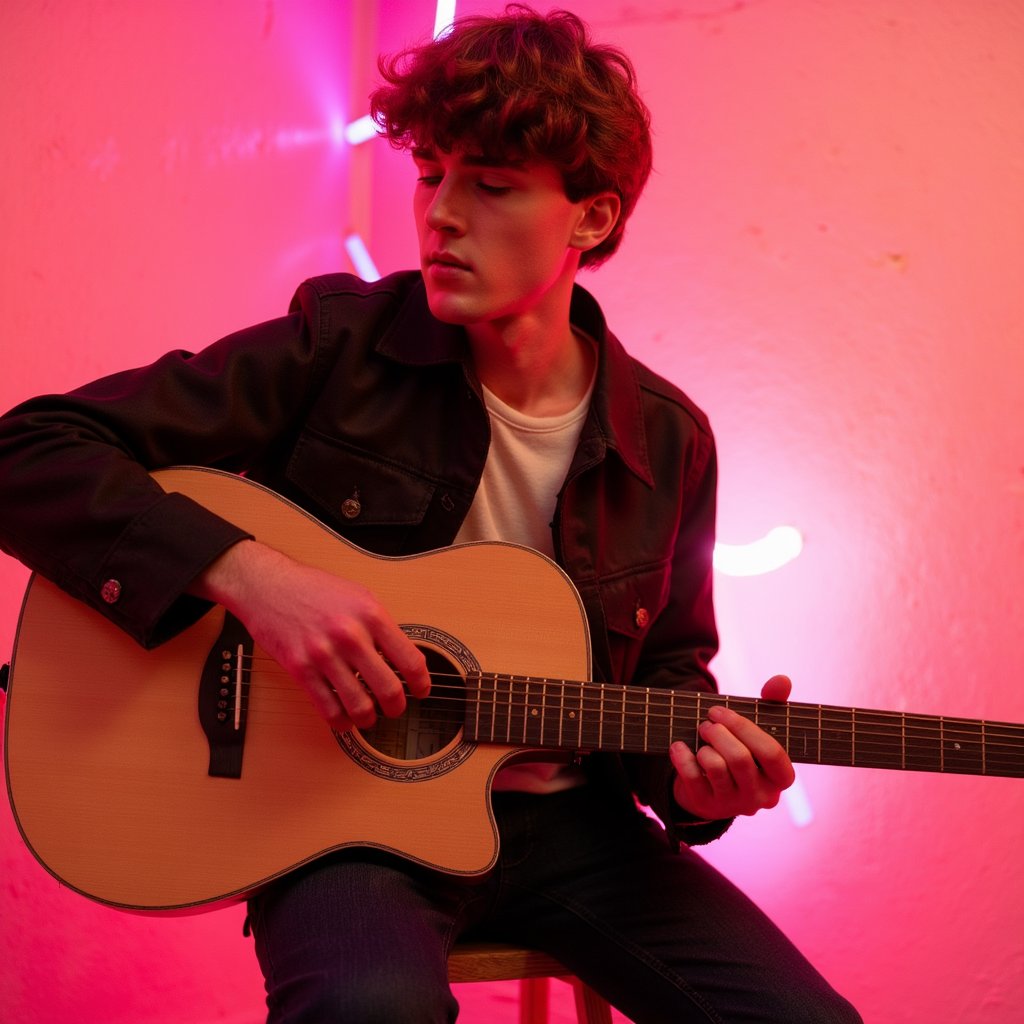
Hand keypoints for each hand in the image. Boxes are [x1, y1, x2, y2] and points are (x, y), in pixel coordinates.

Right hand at [193, 540, 430, 731]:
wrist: (268, 585)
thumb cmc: (315, 589)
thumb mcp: (359, 596)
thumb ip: (382, 627)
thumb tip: (404, 659)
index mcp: (371, 614)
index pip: (409, 659)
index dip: (421, 683)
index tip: (421, 690)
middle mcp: (350, 634)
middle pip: (388, 688)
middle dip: (396, 707)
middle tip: (396, 710)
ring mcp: (324, 653)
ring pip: (359, 705)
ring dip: (369, 719)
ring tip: (370, 717)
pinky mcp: (300, 668)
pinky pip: (328, 708)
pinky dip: (341, 722)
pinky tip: (344, 719)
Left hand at [669, 675, 795, 820]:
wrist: (711, 787)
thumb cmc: (742, 749)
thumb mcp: (757, 729)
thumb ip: (772, 703)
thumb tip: (782, 679)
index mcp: (780, 777)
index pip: (771, 753)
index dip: (744, 728)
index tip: (719, 711)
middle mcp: (761, 796)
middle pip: (740, 759)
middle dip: (718, 733)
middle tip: (706, 723)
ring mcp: (734, 804)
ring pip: (716, 768)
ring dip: (703, 744)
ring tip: (700, 735)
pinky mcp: (707, 806)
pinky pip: (692, 778)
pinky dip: (682, 757)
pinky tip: (678, 746)